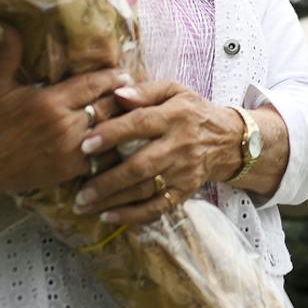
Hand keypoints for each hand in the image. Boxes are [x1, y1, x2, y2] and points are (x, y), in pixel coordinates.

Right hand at [0, 24, 136, 211]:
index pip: (93, 84)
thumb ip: (8, 53)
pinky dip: (112, 151)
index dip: (112, 77)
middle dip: (121, 99)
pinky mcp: (67, 172)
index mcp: (50, 101)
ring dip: (121, 124)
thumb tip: (6, 21)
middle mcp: (64, 125)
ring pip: (108, 133)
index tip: (124, 72)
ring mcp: (68, 151)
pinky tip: (121, 145)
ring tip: (134, 117)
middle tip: (136, 92)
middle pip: (107, 107)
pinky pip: (100, 159)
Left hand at [72, 79, 242, 224]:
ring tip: (84, 205)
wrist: (227, 140)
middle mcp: (180, 145)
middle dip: (108, 180)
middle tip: (80, 190)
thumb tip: (117, 93)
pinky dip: (133, 215)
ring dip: (113, 200)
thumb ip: (145, 91)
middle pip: (140, 165)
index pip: (140, 124)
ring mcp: (183, 172)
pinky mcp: (184, 191)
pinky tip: (108, 216)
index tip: (85, 144)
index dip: (112, 134)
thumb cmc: (192, 112)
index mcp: (175, 116)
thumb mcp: (174, 91)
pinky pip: (158, 207)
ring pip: (145, 190)